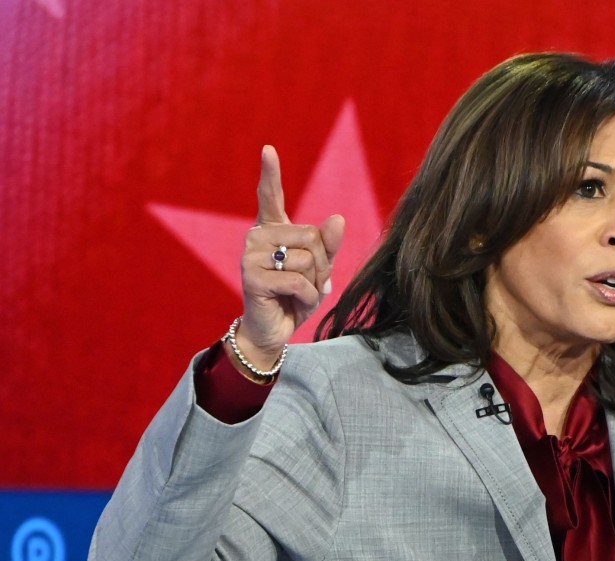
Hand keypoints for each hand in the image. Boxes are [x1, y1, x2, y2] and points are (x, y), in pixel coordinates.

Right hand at [234, 145, 344, 368]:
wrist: (275, 330)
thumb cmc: (296, 296)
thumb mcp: (320, 269)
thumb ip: (329, 244)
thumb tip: (338, 218)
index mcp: (273, 230)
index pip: (271, 196)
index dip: (270, 173)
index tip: (268, 149)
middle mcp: (258, 237)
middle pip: (311, 236)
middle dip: (321, 264)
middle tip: (306, 282)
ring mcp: (250, 256)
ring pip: (306, 259)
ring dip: (314, 283)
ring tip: (297, 293)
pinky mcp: (251, 278)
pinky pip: (297, 281)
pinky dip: (306, 297)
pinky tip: (293, 303)